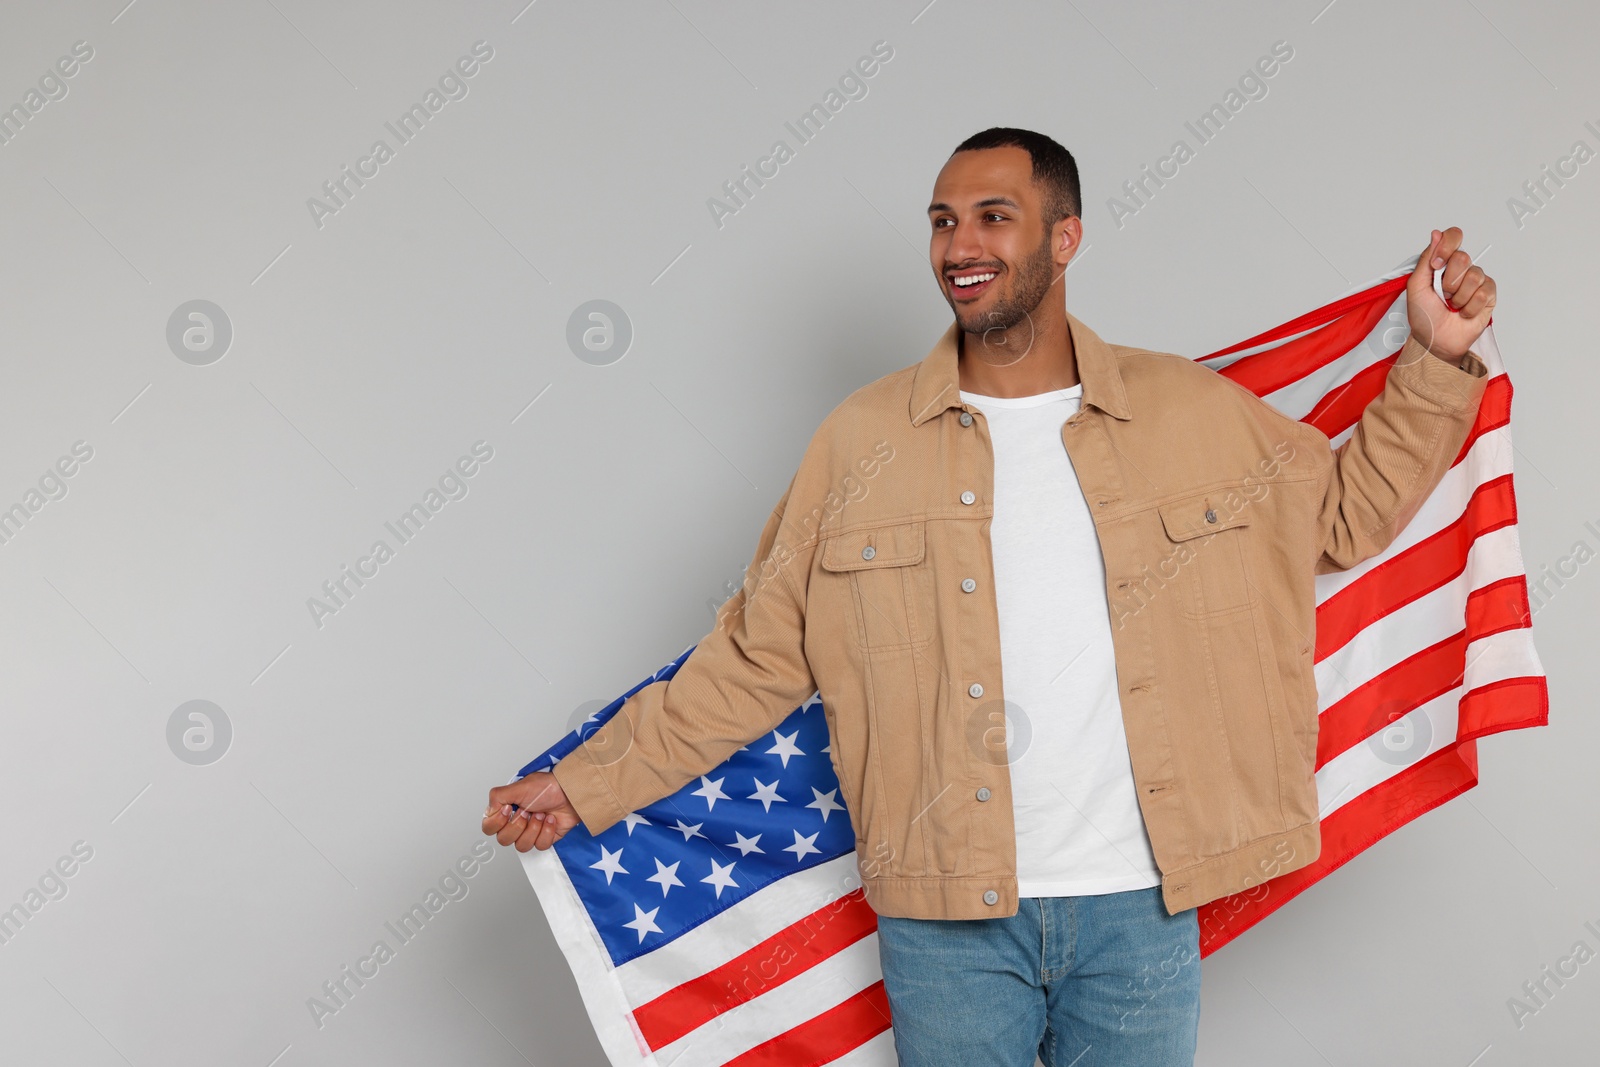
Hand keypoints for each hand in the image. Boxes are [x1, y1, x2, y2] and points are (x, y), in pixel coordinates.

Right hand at [482, 771, 579, 851]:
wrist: (571, 793)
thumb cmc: (547, 787)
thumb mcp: (518, 787)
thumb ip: (497, 797)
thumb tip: (489, 810)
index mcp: (506, 810)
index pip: (488, 828)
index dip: (497, 822)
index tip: (509, 809)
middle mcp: (516, 823)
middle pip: (504, 840)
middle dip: (518, 825)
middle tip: (528, 811)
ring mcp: (530, 832)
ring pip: (521, 846)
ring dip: (533, 829)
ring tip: (541, 815)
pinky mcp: (544, 838)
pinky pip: (540, 845)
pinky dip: (546, 831)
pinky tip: (550, 819)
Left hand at [1405, 226, 1495, 362]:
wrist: (1436, 341)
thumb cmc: (1423, 316)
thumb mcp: (1416, 286)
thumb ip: (1426, 259)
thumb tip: (1436, 233)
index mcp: (1443, 262)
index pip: (1453, 237)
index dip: (1447, 247)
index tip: (1436, 265)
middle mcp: (1461, 269)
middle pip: (1463, 257)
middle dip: (1449, 280)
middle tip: (1442, 295)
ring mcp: (1476, 281)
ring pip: (1474, 276)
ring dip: (1459, 297)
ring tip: (1452, 306)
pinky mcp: (1488, 295)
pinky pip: (1484, 291)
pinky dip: (1470, 306)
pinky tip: (1463, 313)